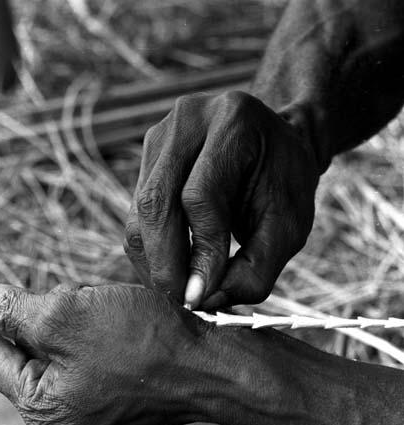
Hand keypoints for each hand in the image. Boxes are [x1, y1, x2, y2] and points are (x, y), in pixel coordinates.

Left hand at [0, 284, 209, 424]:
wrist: (215, 365)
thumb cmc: (145, 344)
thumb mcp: (67, 318)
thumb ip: (13, 312)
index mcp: (42, 407)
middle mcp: (65, 415)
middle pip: (27, 347)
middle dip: (41, 312)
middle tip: (68, 295)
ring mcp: (94, 404)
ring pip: (62, 344)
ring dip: (73, 315)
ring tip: (106, 307)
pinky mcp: (118, 390)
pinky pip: (90, 350)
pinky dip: (96, 326)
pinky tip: (120, 315)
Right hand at [125, 90, 318, 308]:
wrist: (275, 145)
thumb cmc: (286, 185)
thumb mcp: (288, 229)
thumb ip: (254, 269)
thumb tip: (203, 300)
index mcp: (233, 122)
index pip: (199, 197)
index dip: (198, 252)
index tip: (201, 298)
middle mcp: (187, 120)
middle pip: (156, 202)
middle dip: (165, 263)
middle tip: (182, 303)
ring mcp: (160, 136)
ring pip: (140, 212)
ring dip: (154, 261)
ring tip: (180, 290)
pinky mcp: (147, 159)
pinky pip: (137, 214)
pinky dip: (152, 250)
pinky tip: (174, 269)